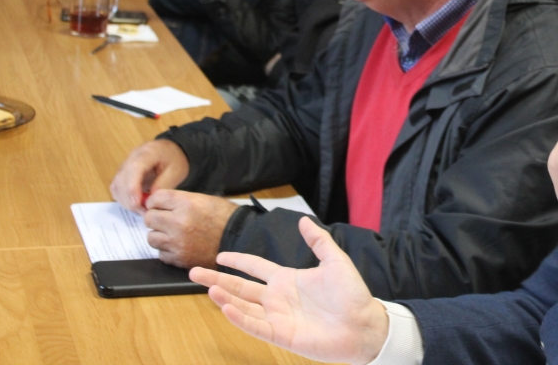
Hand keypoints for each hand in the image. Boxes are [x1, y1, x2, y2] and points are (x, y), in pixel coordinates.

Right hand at [110, 140, 189, 213]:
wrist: (172, 150)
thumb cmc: (175, 160)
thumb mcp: (175, 171)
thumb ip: (162, 185)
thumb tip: (148, 201)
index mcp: (148, 153)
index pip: (134, 169)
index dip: (132, 188)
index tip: (137, 204)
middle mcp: (132, 157)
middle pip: (121, 179)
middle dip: (130, 199)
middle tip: (144, 212)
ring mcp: (125, 165)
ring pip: (116, 185)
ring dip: (126, 201)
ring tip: (142, 209)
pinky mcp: (123, 173)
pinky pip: (117, 188)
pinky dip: (123, 198)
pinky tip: (136, 204)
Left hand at [144, 190, 237, 268]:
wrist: (240, 240)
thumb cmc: (225, 217)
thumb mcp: (205, 200)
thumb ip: (181, 201)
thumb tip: (160, 203)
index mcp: (186, 204)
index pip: (156, 199)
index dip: (155, 201)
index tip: (157, 205)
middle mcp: (179, 222)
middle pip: (149, 218)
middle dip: (155, 218)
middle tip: (164, 220)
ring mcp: (177, 242)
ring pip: (151, 237)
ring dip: (159, 235)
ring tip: (171, 234)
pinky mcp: (179, 259)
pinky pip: (160, 253)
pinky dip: (167, 250)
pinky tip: (178, 246)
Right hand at [189, 218, 389, 364]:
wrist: (364, 325)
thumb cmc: (352, 294)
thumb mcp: (335, 261)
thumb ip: (318, 241)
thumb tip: (303, 221)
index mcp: (288, 279)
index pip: (256, 268)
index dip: (238, 261)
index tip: (219, 254)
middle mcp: (278, 298)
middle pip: (241, 287)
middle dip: (218, 279)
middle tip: (193, 271)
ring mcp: (277, 317)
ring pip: (243, 306)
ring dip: (225, 297)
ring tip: (208, 287)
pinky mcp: (281, 335)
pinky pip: (255, 326)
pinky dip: (239, 318)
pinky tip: (226, 307)